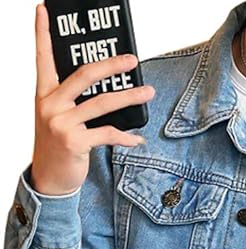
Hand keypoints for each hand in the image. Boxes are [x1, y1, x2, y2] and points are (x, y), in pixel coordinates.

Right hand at [30, 2, 154, 194]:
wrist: (49, 179)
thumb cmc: (57, 146)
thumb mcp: (58, 118)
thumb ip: (73, 101)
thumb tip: (105, 88)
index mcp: (44, 94)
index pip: (42, 57)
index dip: (42, 32)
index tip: (45, 9)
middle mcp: (51, 105)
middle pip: (84, 75)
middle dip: (111, 65)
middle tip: (132, 60)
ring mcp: (62, 123)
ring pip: (102, 103)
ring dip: (129, 97)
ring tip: (148, 92)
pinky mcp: (75, 142)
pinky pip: (107, 134)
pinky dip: (125, 137)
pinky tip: (138, 139)